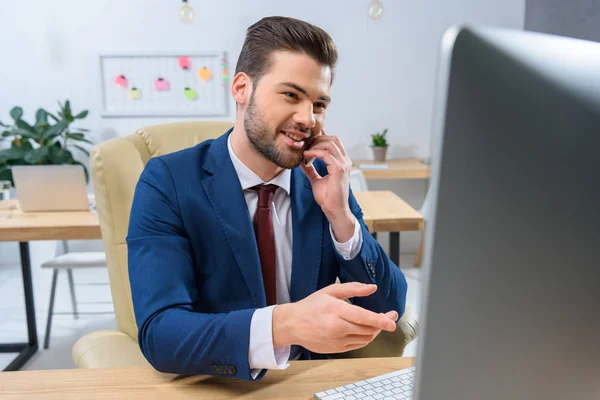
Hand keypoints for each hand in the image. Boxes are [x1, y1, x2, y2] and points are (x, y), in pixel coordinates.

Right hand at [272, 282, 397, 353]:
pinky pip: (357, 345)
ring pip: (364, 339)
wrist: (292, 324)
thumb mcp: (330, 291)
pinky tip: (366, 330)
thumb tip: (372, 288)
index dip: (380, 320)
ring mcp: (336, 340)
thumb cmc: (311, 306)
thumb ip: (353, 288)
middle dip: (381, 324)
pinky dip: (365, 338)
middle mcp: (336, 327)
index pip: (363, 317)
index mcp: (335, 310)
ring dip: (374, 331)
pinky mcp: (336, 349)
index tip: (392, 321)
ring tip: (377, 322)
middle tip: (390, 317)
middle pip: (367, 329)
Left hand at [301, 130, 352, 220]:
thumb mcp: (316, 180)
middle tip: (305, 145)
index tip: (308, 139)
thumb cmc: (328, 197)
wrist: (334, 210)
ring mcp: (343, 164)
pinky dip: (314, 152)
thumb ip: (311, 170)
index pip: (335, 142)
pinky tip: (306, 156)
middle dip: (318, 138)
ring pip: (330, 144)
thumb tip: (302, 162)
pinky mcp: (339, 169)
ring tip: (305, 151)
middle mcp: (345, 161)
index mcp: (342, 162)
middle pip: (333, 139)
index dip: (322, 137)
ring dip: (315, 145)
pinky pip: (326, 154)